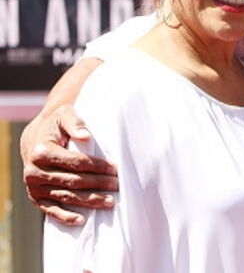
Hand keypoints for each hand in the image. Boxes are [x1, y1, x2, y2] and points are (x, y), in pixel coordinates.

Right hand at [21, 105, 117, 224]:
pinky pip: (51, 210)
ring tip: (110, 202)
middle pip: (74, 181)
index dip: (97, 166)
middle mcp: (34, 172)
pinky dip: (65, 217)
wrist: (35, 138)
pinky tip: (82, 220)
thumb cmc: (56, 125)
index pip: (76, 163)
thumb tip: (86, 136)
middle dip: (98, 184)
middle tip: (118, 185)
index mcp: (41, 151)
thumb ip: (75, 123)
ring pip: (67, 196)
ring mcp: (34, 187)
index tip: (115, 168)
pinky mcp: (35, 197)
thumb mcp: (64, 115)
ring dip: (89, 201)